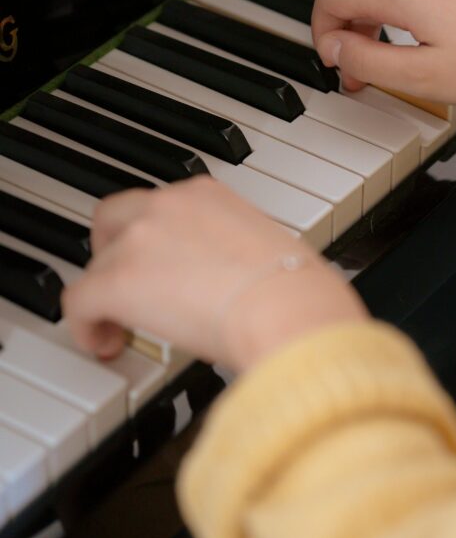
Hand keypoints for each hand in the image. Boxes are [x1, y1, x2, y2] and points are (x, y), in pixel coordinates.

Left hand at [62, 178, 369, 371]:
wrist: (287, 307)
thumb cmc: (295, 288)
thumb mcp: (268, 250)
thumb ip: (240, 253)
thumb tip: (242, 282)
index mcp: (206, 194)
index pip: (159, 205)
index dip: (152, 237)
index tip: (161, 262)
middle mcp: (167, 205)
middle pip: (113, 221)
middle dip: (114, 252)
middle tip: (129, 283)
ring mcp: (139, 240)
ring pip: (98, 265)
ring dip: (107, 294)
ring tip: (125, 326)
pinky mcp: (117, 280)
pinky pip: (79, 303)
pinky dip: (87, 326)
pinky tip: (104, 342)